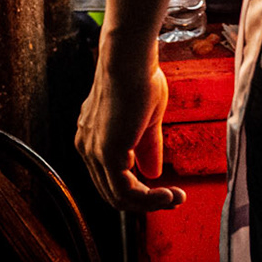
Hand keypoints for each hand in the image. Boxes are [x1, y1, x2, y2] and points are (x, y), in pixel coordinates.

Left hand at [76, 40, 184, 212]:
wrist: (130, 58)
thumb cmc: (138, 74)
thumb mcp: (147, 118)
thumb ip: (147, 147)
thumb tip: (153, 173)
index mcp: (94, 136)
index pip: (112, 177)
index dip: (139, 189)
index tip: (165, 191)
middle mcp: (87, 146)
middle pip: (112, 191)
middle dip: (145, 202)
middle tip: (173, 200)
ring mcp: (93, 151)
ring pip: (118, 196)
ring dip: (149, 203)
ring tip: (174, 199)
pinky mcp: (106, 153)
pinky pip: (125, 190)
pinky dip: (148, 198)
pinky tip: (167, 194)